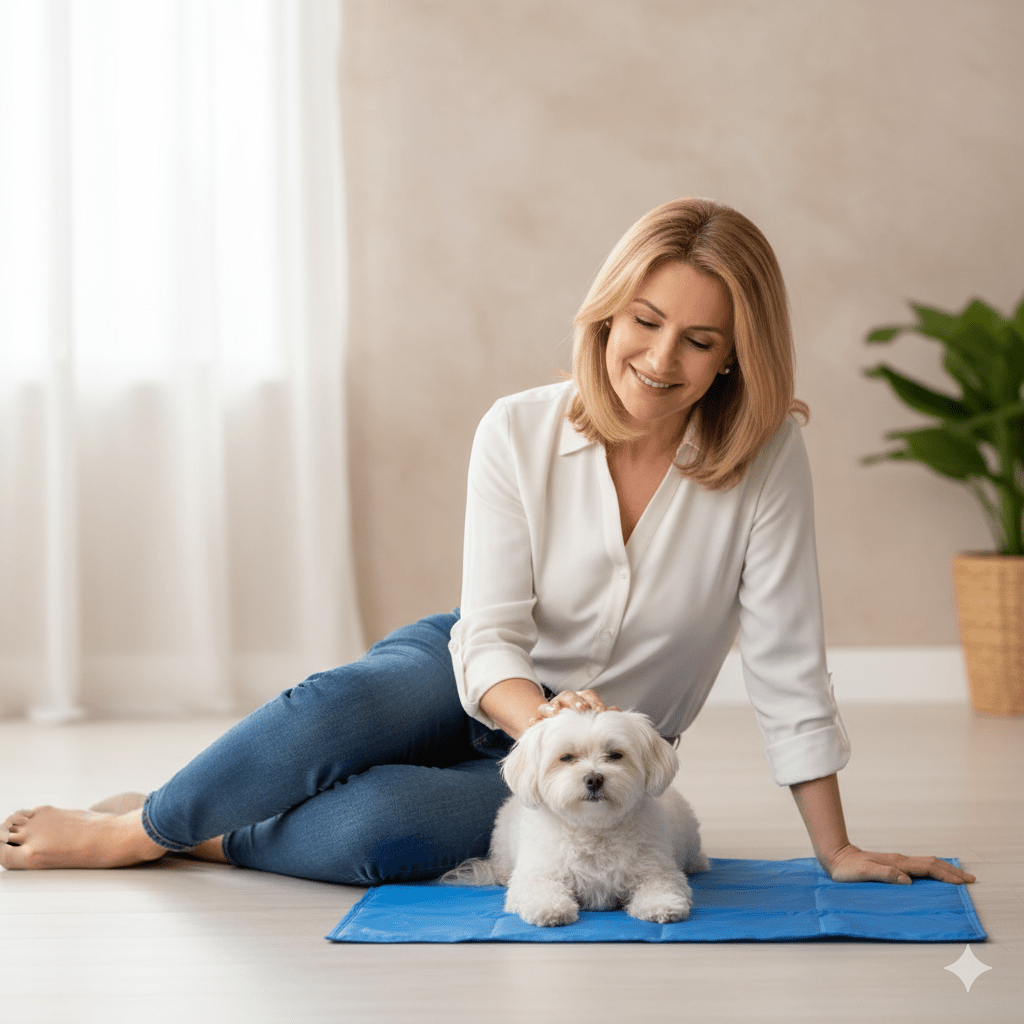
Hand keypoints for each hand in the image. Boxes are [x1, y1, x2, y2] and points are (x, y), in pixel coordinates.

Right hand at [527, 689, 619, 727]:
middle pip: (569, 696)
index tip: (602, 711)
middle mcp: (565, 702)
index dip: (595, 702)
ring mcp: (550, 710)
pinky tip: (535, 723)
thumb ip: (603, 716)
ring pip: (550, 705)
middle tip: (582, 708)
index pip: (589, 696)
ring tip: (556, 713)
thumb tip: (617, 711)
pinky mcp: (538, 721)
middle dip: (575, 701)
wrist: (556, 733)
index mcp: (581, 700)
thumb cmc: (580, 726)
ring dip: (553, 707)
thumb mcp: (593, 721)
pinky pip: (535, 719)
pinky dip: (535, 720)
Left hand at [825, 844, 975, 884]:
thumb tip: (907, 881)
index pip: (927, 868)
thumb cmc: (846, 869)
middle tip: (970, 880)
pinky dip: (933, 871)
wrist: (835, 856)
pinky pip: (919, 867)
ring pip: (927, 864)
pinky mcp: (893, 865)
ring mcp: (897, 862)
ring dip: (945, 870)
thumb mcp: (863, 873)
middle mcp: (900, 861)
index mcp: (897, 864)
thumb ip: (884, 875)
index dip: (946, 875)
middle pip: (932, 864)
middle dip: (952, 872)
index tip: (962, 883)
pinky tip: (935, 876)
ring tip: (959, 878)